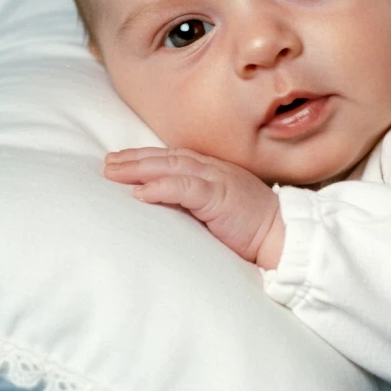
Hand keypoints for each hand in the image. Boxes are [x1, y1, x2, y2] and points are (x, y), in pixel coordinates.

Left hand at [103, 147, 281, 264]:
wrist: (283, 234)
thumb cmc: (252, 226)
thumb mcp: (219, 209)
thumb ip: (195, 203)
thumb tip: (164, 207)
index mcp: (213, 171)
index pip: (173, 158)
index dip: (146, 157)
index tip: (120, 161)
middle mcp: (213, 169)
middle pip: (167, 157)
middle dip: (134, 158)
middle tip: (106, 163)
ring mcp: (217, 180)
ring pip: (172, 166)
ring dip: (140, 168)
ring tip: (113, 172)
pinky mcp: (219, 197)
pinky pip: (186, 188)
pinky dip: (161, 187)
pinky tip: (140, 192)